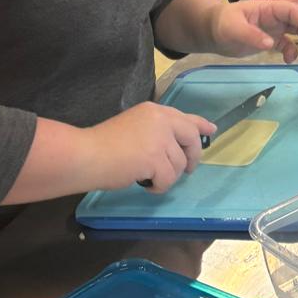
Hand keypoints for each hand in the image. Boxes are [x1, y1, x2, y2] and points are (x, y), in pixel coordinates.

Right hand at [86, 102, 215, 192]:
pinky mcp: (156, 158)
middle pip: (191, 138)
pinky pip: (168, 179)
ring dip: (166, 176)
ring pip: (178, 164)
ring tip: (147, 177)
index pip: (185, 117)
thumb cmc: (102, 144)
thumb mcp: (134, 128)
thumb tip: (175, 145)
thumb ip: (155, 131)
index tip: (211, 130)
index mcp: (155, 111)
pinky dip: (158, 186)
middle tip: (187, 170)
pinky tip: (145, 184)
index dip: (200, 125)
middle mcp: (161, 120)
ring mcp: (160, 138)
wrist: (86, 155)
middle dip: (192, 157)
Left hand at [210, 0, 297, 64]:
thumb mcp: (233, 28)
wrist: (212, 32)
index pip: (292, 10)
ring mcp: (274, 28)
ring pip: (297, 29)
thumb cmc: (222, 24)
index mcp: (268, 8)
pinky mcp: (270, 39)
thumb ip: (251, 35)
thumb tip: (270, 44)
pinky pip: (287, 43)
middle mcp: (274, 16)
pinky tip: (290, 59)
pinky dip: (292, 50)